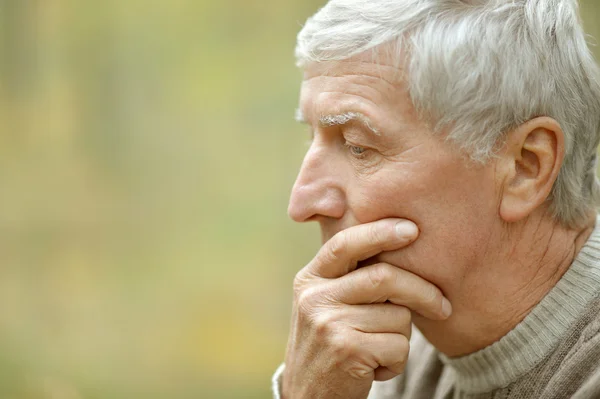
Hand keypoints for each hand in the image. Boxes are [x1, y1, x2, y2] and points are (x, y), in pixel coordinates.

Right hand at [281, 218, 451, 398]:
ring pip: (398, 316)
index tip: (412, 229)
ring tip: (379, 349)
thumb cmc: (330, 343)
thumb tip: (404, 245)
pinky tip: (375, 367)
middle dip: (423, 291)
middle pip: (384, 277)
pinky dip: (397, 361)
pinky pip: (399, 346)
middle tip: (443, 306)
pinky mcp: (346, 350)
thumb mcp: (326, 304)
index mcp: (310, 279)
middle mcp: (314, 297)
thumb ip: (350, 278)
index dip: (380, 232)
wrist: (308, 396)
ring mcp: (328, 323)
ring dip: (402, 337)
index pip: (345, 244)